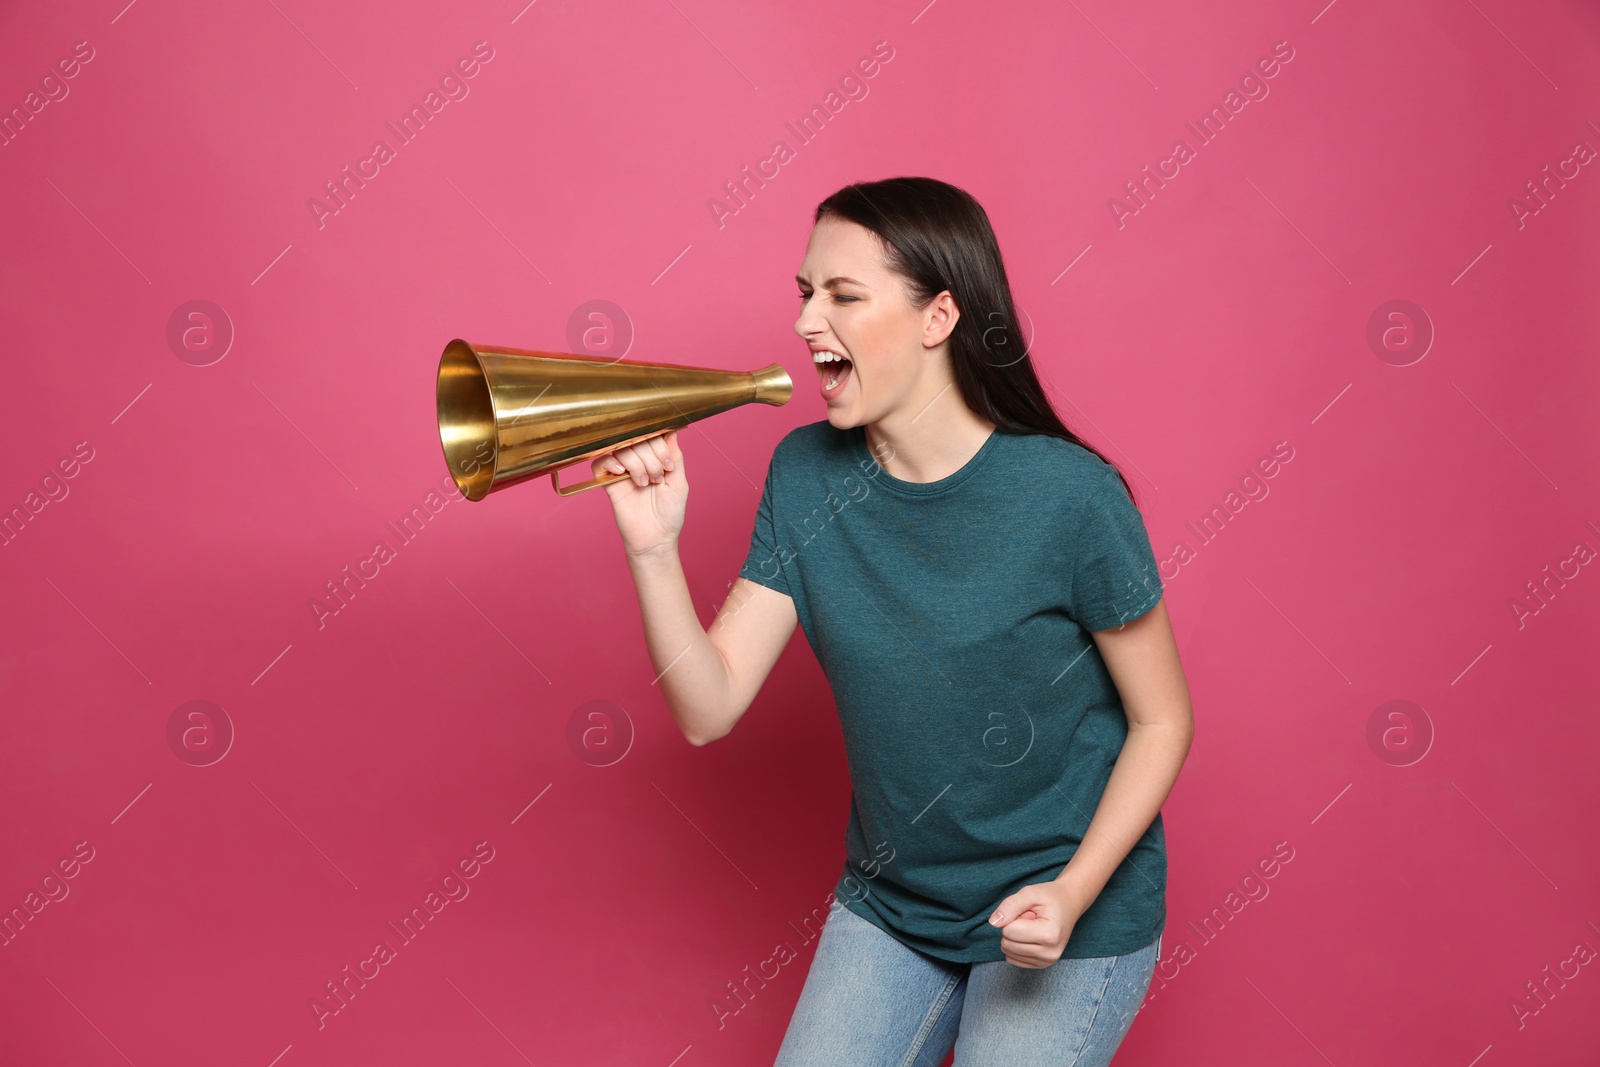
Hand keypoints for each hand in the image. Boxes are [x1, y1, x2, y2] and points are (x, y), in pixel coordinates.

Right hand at [591, 430, 685, 557]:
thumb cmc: (669, 514)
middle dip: (651, 458)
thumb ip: (676, 458)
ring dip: (636, 464)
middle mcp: (638, 461)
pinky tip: (622, 475)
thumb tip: (673, 432)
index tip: (668, 467)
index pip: (652, 435)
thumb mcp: (679, 484)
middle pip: (636, 439)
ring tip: (643, 483)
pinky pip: (600, 463)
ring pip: (621, 448)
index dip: (660, 446)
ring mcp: (622, 471)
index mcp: (655, 459)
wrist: (655, 539)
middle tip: (656, 479)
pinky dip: (611, 463)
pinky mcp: (608, 483)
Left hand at [987, 880, 1089, 967]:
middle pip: (1007, 943)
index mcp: (1050, 935)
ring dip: (1015, 936)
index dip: (1013, 916)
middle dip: (1013, 927)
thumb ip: (1010, 905)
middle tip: (1031, 918)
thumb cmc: (1050, 897)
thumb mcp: (1030, 892)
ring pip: (1008, 952)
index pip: (1008, 931)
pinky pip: (1012, 959)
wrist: (1069, 904)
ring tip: (1032, 925)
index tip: (1030, 912)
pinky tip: (1032, 935)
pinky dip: (1017, 945)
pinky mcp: (1041, 965)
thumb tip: (993, 922)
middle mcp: (1050, 953)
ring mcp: (1047, 961)